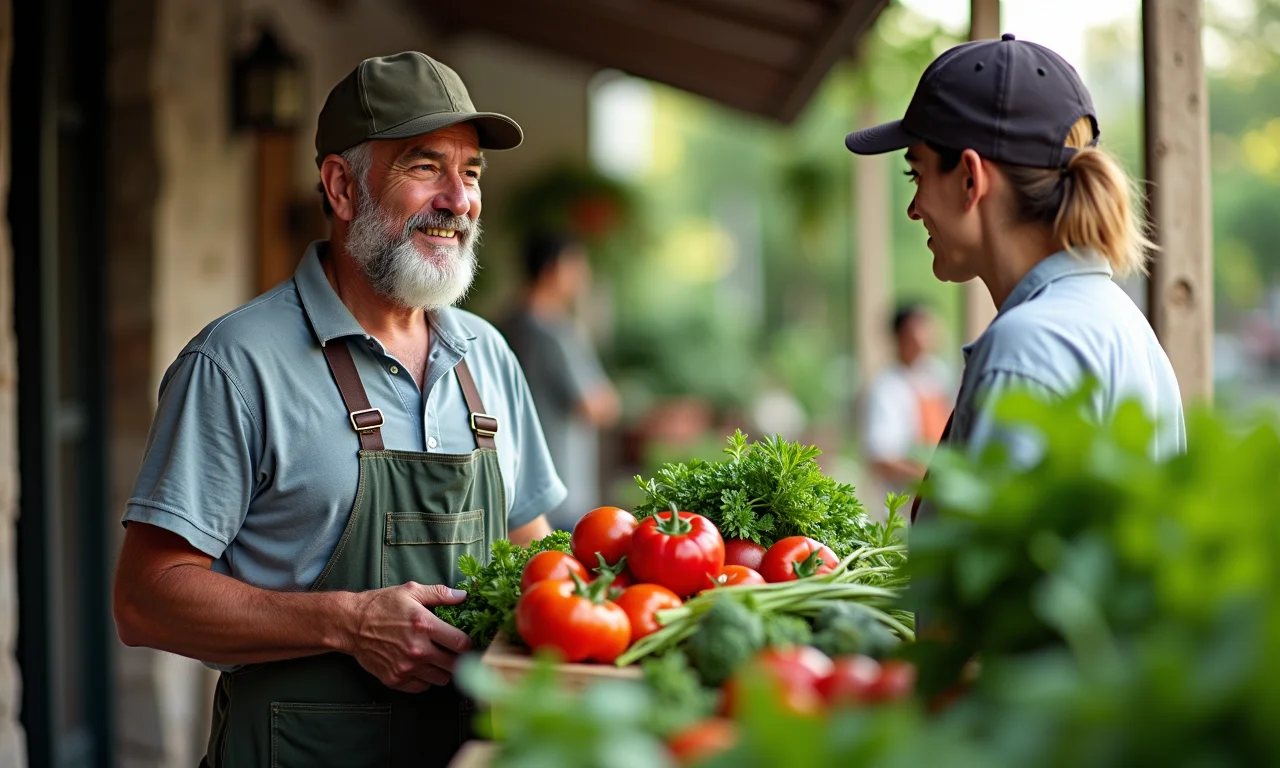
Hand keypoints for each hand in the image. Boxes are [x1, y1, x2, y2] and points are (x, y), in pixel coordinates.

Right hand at [343, 581, 471, 692]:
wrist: (351, 624)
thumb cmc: (381, 605)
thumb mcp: (411, 591)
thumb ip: (440, 594)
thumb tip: (463, 595)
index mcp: (425, 626)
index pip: (462, 644)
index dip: (468, 643)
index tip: (465, 641)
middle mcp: (418, 650)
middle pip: (455, 665)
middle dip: (459, 659)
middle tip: (454, 652)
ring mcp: (406, 668)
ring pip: (441, 679)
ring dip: (444, 670)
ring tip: (438, 659)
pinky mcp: (395, 680)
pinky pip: (422, 686)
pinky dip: (426, 679)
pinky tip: (422, 666)